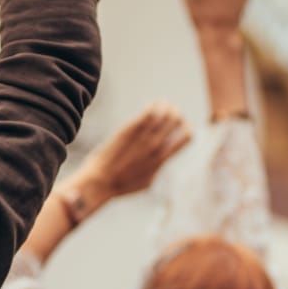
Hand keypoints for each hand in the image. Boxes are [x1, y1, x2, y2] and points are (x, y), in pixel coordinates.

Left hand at [74, 103, 191, 204]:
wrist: (100, 180)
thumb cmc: (121, 184)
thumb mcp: (147, 182)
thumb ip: (157, 169)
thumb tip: (161, 163)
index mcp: (162, 159)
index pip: (187, 136)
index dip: (187, 128)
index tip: (180, 126)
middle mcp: (155, 146)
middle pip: (176, 120)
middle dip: (177, 113)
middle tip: (171, 111)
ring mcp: (142, 137)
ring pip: (163, 113)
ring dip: (166, 106)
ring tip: (163, 104)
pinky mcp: (129, 130)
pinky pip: (147, 113)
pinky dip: (154, 106)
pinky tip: (152, 105)